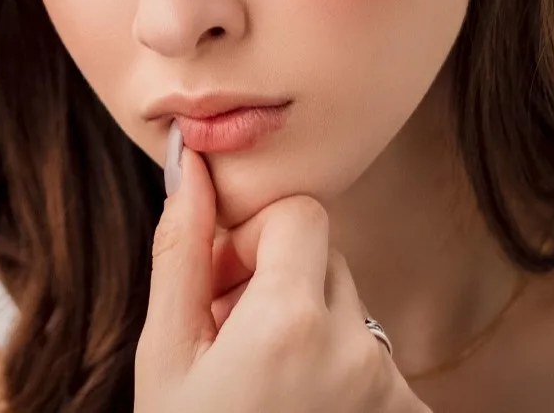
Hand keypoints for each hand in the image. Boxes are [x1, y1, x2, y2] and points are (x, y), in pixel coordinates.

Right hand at [134, 125, 428, 412]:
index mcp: (292, 320)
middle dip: (276, 281)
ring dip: (307, 327)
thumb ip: (181, 251)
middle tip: (228, 336)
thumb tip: (188, 164)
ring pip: (349, 308)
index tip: (221, 287)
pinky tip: (293, 406)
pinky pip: (372, 357)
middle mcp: (357, 347)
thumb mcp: (165, 353)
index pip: (301, 212)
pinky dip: (337, 370)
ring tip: (260, 382)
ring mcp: (389, 389)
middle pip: (326, 259)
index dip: (253, 239)